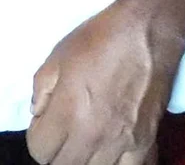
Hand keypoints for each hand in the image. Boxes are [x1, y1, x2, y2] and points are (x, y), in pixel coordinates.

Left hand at [26, 0, 184, 164]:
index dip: (37, 135)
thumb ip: (41, 90)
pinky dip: (117, 163)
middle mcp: (94, 135)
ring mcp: (124, 144)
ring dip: (85, 158)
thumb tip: (38, 114)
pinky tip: (113, 149)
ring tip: (87, 137)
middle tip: (63, 128)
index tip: (44, 121)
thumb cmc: (97, 39)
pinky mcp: (148, 144)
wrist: (144, 33)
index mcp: (68, 112)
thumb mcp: (56, 56)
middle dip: (57, 149)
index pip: (39, 151)